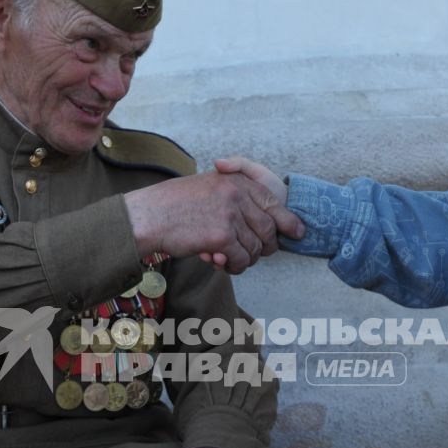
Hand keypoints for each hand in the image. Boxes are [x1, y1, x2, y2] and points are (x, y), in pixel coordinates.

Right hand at [123, 169, 301, 271]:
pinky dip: (234, 266)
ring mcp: (231, 215)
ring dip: (244, 259)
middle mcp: (237, 195)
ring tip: (225, 258)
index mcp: (236, 181)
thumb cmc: (175, 205)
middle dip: (263, 247)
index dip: (288, 221)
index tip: (298, 233)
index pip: (273, 203)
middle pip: (269, 230)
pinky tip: (218, 262)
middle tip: (247, 254)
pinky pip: (241, 260)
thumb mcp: (210, 187)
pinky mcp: (222, 236)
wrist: (149, 215)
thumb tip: (268, 223)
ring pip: (256, 249)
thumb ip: (236, 198)